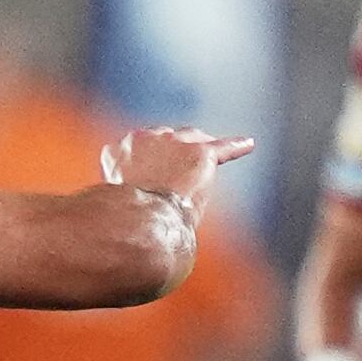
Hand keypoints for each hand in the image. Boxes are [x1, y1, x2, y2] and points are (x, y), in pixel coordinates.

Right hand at [100, 127, 255, 216]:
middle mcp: (144, 138)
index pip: (134, 148)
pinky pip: (222, 148)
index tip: (148, 172)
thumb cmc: (124, 224)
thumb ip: (123, 195)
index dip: (145, 161)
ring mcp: (174, 142)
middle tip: (178, 163)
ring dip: (198, 143)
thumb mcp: (114, 203)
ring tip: (207, 148)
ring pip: (191, 136)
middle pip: (164, 136)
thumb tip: (129, 212)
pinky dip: (236, 147)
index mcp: (116, 152)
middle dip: (171, 148)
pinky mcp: (200, 152)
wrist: (142, 224)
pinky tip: (247, 145)